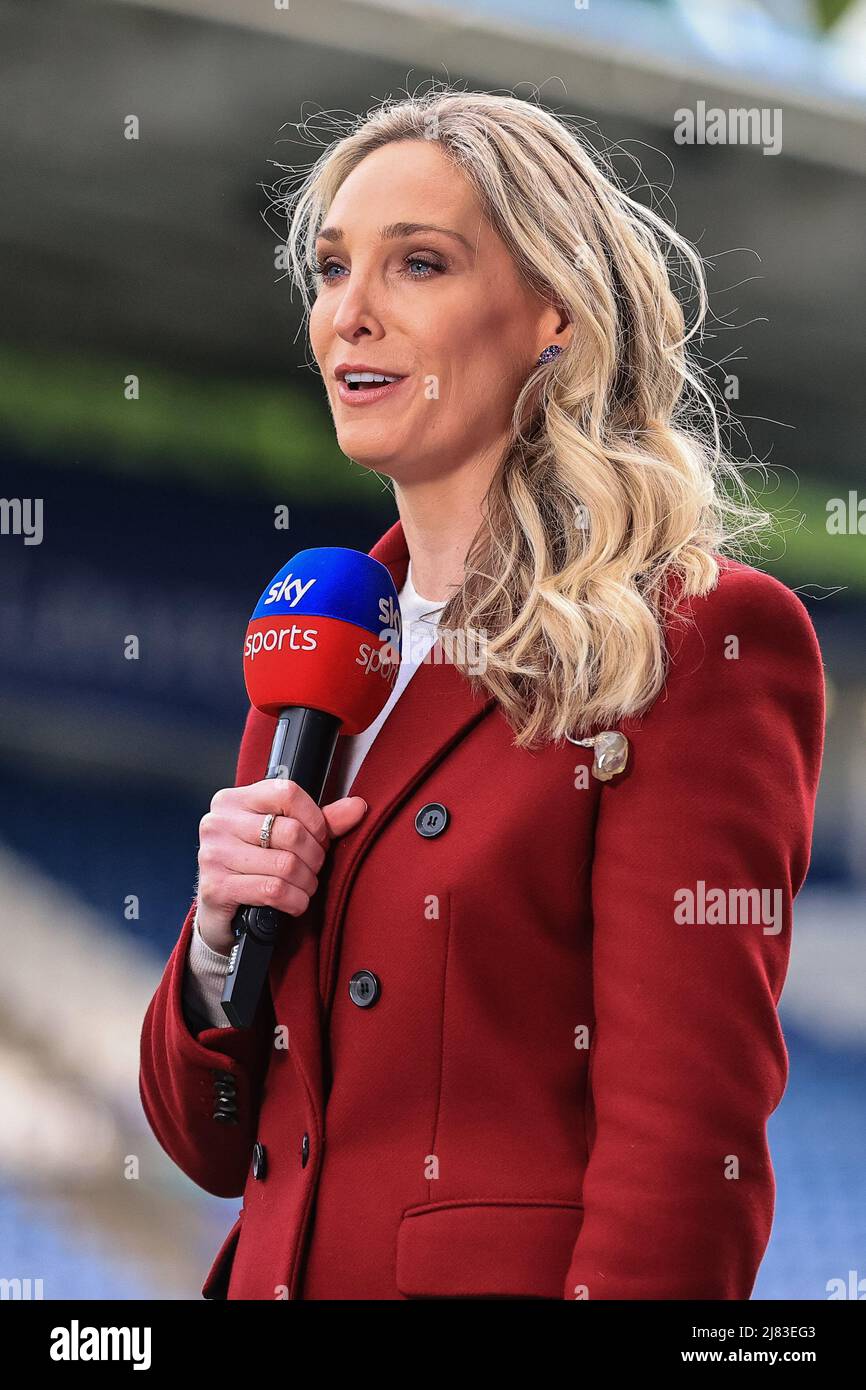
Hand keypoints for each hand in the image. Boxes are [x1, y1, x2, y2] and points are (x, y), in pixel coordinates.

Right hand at [195, 779, 367, 953]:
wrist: (219, 911)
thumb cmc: (253, 867)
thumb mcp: (284, 838)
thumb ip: (321, 821)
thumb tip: (357, 807)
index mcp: (234, 800)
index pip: (287, 793)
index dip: (315, 819)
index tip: (320, 838)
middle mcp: (219, 822)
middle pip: (291, 832)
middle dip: (314, 856)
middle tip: (313, 868)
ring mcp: (214, 855)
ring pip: (286, 865)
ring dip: (307, 882)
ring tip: (304, 886)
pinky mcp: (217, 887)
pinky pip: (273, 890)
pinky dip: (295, 900)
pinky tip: (294, 902)